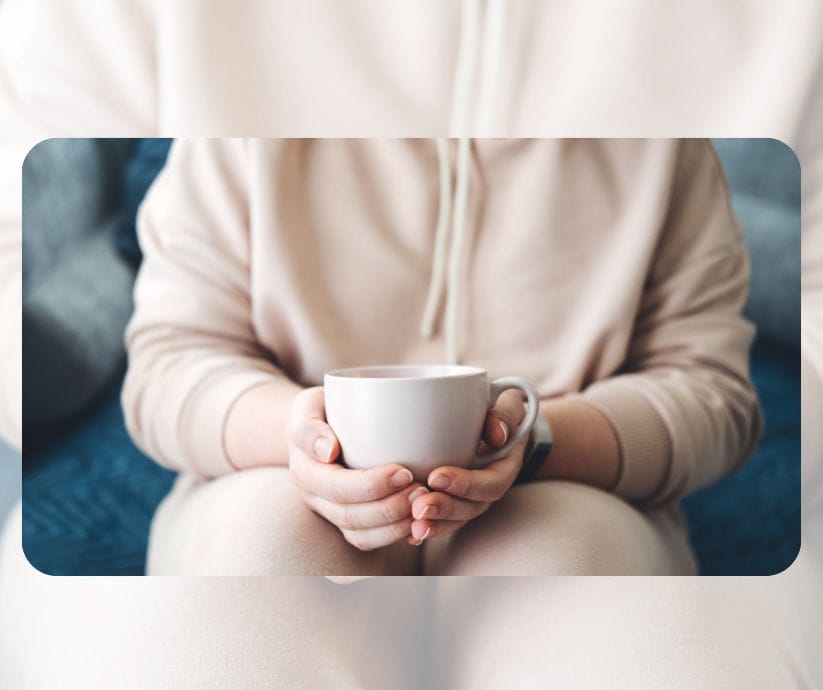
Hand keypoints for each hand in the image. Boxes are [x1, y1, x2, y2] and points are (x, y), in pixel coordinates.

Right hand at [288, 387, 428, 550]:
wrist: (315, 426)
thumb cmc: (319, 409)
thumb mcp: (308, 406)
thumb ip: (311, 427)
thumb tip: (327, 451)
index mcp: (305, 470)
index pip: (337, 487)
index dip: (372, 486)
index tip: (405, 472)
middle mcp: (314, 497)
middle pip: (350, 516)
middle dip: (389, 508)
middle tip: (422, 491)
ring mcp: (329, 512)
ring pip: (359, 535)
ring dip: (394, 526)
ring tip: (423, 505)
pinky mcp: (346, 520)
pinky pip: (368, 540)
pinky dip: (393, 535)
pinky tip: (418, 522)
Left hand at [408, 389, 526, 544]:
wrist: (493, 422)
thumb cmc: (498, 409)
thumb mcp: (508, 403)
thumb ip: (506, 413)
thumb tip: (497, 435)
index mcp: (504, 466)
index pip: (490, 483)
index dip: (465, 485)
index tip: (437, 476)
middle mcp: (488, 487)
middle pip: (471, 508)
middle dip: (445, 509)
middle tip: (419, 508)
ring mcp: (470, 498)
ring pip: (455, 519)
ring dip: (435, 525)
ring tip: (414, 528)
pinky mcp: (452, 500)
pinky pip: (442, 520)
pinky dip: (427, 528)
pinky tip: (408, 534)